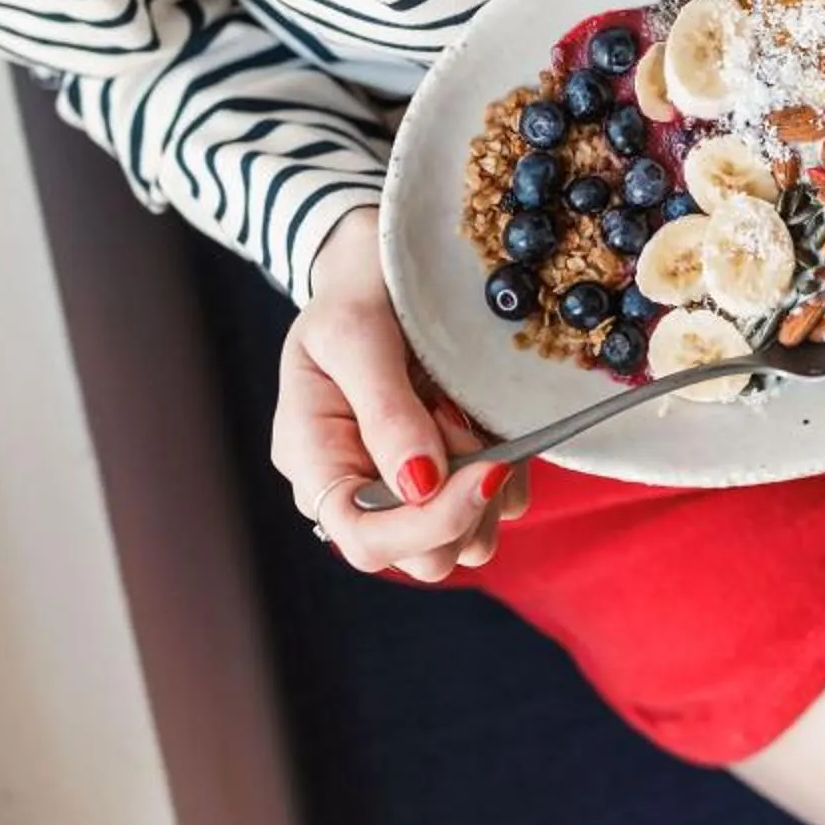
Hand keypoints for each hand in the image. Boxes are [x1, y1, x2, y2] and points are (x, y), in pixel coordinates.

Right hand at [273, 207, 527, 580]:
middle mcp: (358, 490)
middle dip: (465, 500)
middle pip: (424, 556)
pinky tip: (483, 416)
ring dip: (488, 484)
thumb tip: (420, 487)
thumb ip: (385, 411)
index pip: (365, 540)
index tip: (485, 472)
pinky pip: (497, 507)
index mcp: (316, 464)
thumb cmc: (354, 293)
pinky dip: (508, 470)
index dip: (427, 525)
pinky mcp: (452, 479)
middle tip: (465, 417)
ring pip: (468, 541)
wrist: (380, 268)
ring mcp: (407, 491)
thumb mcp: (355, 334)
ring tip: (465, 408)